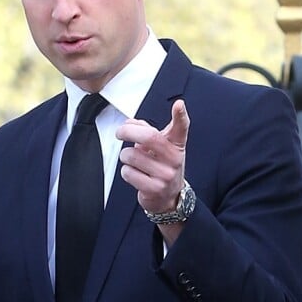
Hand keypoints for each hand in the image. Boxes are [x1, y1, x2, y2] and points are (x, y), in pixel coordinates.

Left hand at [115, 99, 189, 214]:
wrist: (169, 197)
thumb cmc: (163, 166)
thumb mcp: (162, 147)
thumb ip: (147, 131)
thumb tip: (130, 123)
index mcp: (176, 145)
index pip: (181, 127)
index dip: (180, 115)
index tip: (179, 104)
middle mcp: (174, 158)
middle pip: (149, 137)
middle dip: (128, 131)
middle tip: (120, 132)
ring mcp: (165, 174)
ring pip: (132, 155)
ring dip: (126, 155)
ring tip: (133, 160)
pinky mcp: (154, 188)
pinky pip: (129, 172)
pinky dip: (126, 171)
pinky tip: (135, 174)